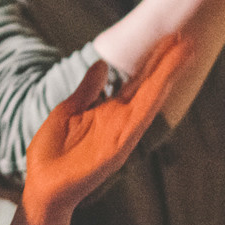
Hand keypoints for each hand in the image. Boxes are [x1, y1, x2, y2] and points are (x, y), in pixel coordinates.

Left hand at [21, 36, 188, 224]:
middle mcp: (120, 121)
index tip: (168, 39)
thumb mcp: (69, 110)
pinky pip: (138, 120)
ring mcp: (121, 134)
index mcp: (109, 111)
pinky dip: (151, 101)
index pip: (137, 81)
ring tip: (182, 52)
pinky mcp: (116, 148)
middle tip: (183, 37)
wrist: (41, 187)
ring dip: (166, 75)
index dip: (152, 61)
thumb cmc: (52, 153)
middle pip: (148, 86)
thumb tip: (101, 65)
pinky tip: (163, 82)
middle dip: (166, 63)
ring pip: (150, 99)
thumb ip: (88, 90)